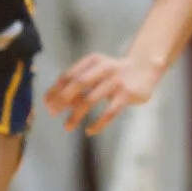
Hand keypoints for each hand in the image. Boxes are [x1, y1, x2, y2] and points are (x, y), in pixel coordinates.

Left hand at [46, 52, 160, 134]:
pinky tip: (90, 130)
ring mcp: (116, 81)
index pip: (69, 74)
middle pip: (78, 84)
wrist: (144, 68)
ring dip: (76, 114)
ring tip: (67, 126)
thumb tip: (56, 103)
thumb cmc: (113, 73)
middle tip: (52, 112)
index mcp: (93, 60)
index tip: (46, 103)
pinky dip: (98, 123)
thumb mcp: (97, 71)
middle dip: (62, 99)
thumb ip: (79, 84)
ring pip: (91, 100)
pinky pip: (110, 112)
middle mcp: (104, 68)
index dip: (55, 88)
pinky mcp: (127, 94)